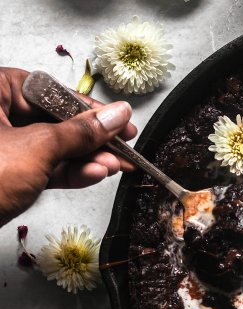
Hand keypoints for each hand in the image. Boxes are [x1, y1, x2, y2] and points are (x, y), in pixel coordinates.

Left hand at [0, 67, 137, 226]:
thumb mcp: (37, 148)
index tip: (119, 120)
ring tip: (115, 166)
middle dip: (93, 140)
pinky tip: (94, 174)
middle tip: (124, 148)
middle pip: (56, 122)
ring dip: (87, 160)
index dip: (89, 109)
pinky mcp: (7, 174)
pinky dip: (69, 173)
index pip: (50, 92)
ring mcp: (2, 147)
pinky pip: (44, 168)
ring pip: (53, 148)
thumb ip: (80, 132)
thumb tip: (116, 115)